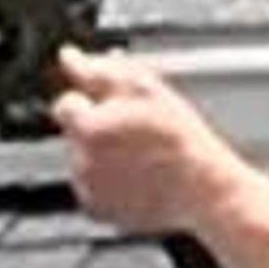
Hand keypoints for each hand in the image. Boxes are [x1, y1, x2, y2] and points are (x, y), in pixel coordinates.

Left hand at [53, 44, 235, 238]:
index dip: (90, 100)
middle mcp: (79, 162)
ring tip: (141, 154)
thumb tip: (69, 57)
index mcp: (86, 128)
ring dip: (102, 152)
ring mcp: (87, 189)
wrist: (202, 188)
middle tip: (135, 129)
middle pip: (75, 133)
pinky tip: (137, 174)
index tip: (115, 106)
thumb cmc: (178, 138)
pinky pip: (93, 186)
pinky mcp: (97, 210)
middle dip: (97, 126)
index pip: (66, 104)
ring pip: (83, 159)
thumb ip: (98, 70)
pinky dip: (108, 179)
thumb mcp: (142, 88)